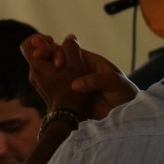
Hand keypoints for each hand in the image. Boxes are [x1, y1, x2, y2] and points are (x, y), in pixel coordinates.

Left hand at [21, 34, 91, 118]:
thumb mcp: (76, 64)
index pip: (27, 44)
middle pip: (37, 54)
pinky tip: (70, 77)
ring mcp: (38, 83)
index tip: (53, 41)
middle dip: (52, 50)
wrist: (68, 116)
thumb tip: (70, 37)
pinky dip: (57, 71)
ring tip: (72, 67)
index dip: (39, 38)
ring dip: (57, 62)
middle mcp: (33, 74)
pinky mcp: (45, 90)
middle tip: (67, 55)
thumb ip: (72, 47)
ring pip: (44, 65)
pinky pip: (48, 75)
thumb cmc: (73, 90)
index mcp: (37, 66)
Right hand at [23, 33, 138, 119]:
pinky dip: (46, 90)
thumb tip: (75, 85)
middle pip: (56, 59)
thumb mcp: (116, 83)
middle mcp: (77, 70)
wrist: (127, 114)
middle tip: (37, 56)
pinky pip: (53, 92)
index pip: (69, 50)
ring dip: (43, 72)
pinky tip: (42, 91)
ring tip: (36, 73)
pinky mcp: (68, 99)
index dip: (59, 50)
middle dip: (46, 55)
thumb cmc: (125, 93)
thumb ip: (98, 80)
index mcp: (88, 61)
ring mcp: (71, 85)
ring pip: (51, 75)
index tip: (57, 60)